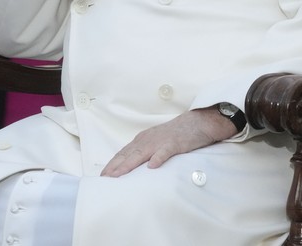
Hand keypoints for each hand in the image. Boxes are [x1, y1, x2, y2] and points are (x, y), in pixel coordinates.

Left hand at [100, 108, 236, 177]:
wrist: (198, 122)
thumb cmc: (177, 134)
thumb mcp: (157, 141)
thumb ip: (145, 151)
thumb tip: (133, 165)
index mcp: (143, 139)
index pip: (123, 153)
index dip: (112, 164)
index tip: (103, 176)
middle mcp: (148, 139)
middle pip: (128, 154)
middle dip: (115, 167)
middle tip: (104, 179)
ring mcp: (161, 141)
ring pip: (141, 153)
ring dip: (128, 164)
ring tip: (118, 175)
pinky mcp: (175, 143)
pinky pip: (165, 152)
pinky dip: (158, 158)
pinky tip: (152, 166)